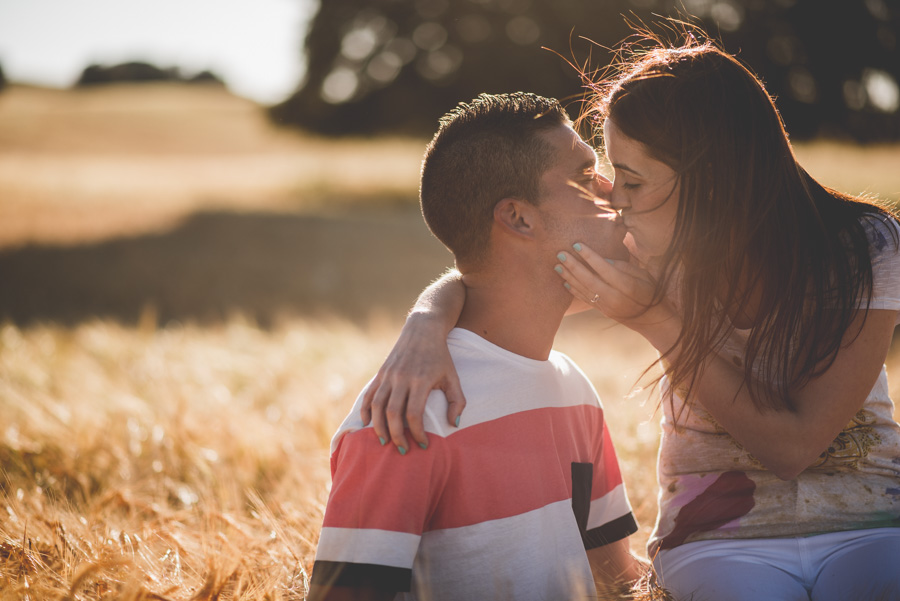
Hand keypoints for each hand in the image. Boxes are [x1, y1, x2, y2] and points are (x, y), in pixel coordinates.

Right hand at [361, 315, 465, 453]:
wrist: (422, 330)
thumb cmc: (440, 356)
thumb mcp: (453, 377)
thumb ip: (457, 401)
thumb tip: (453, 424)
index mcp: (421, 381)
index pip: (414, 415)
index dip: (418, 433)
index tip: (423, 444)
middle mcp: (402, 378)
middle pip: (393, 414)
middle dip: (397, 436)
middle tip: (403, 450)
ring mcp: (389, 375)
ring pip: (378, 407)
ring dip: (379, 428)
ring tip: (385, 441)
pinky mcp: (381, 373)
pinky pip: (369, 395)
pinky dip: (366, 411)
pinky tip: (368, 424)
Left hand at [555, 242, 679, 349]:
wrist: (652, 319)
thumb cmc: (651, 291)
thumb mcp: (644, 276)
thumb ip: (624, 267)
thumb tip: (603, 260)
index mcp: (628, 286)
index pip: (605, 269)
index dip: (590, 257)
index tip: (577, 244)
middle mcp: (615, 297)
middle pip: (589, 280)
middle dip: (573, 266)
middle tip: (560, 254)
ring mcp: (607, 306)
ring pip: (584, 290)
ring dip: (568, 277)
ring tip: (557, 265)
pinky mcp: (602, 311)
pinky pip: (585, 299)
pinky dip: (573, 290)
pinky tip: (564, 281)